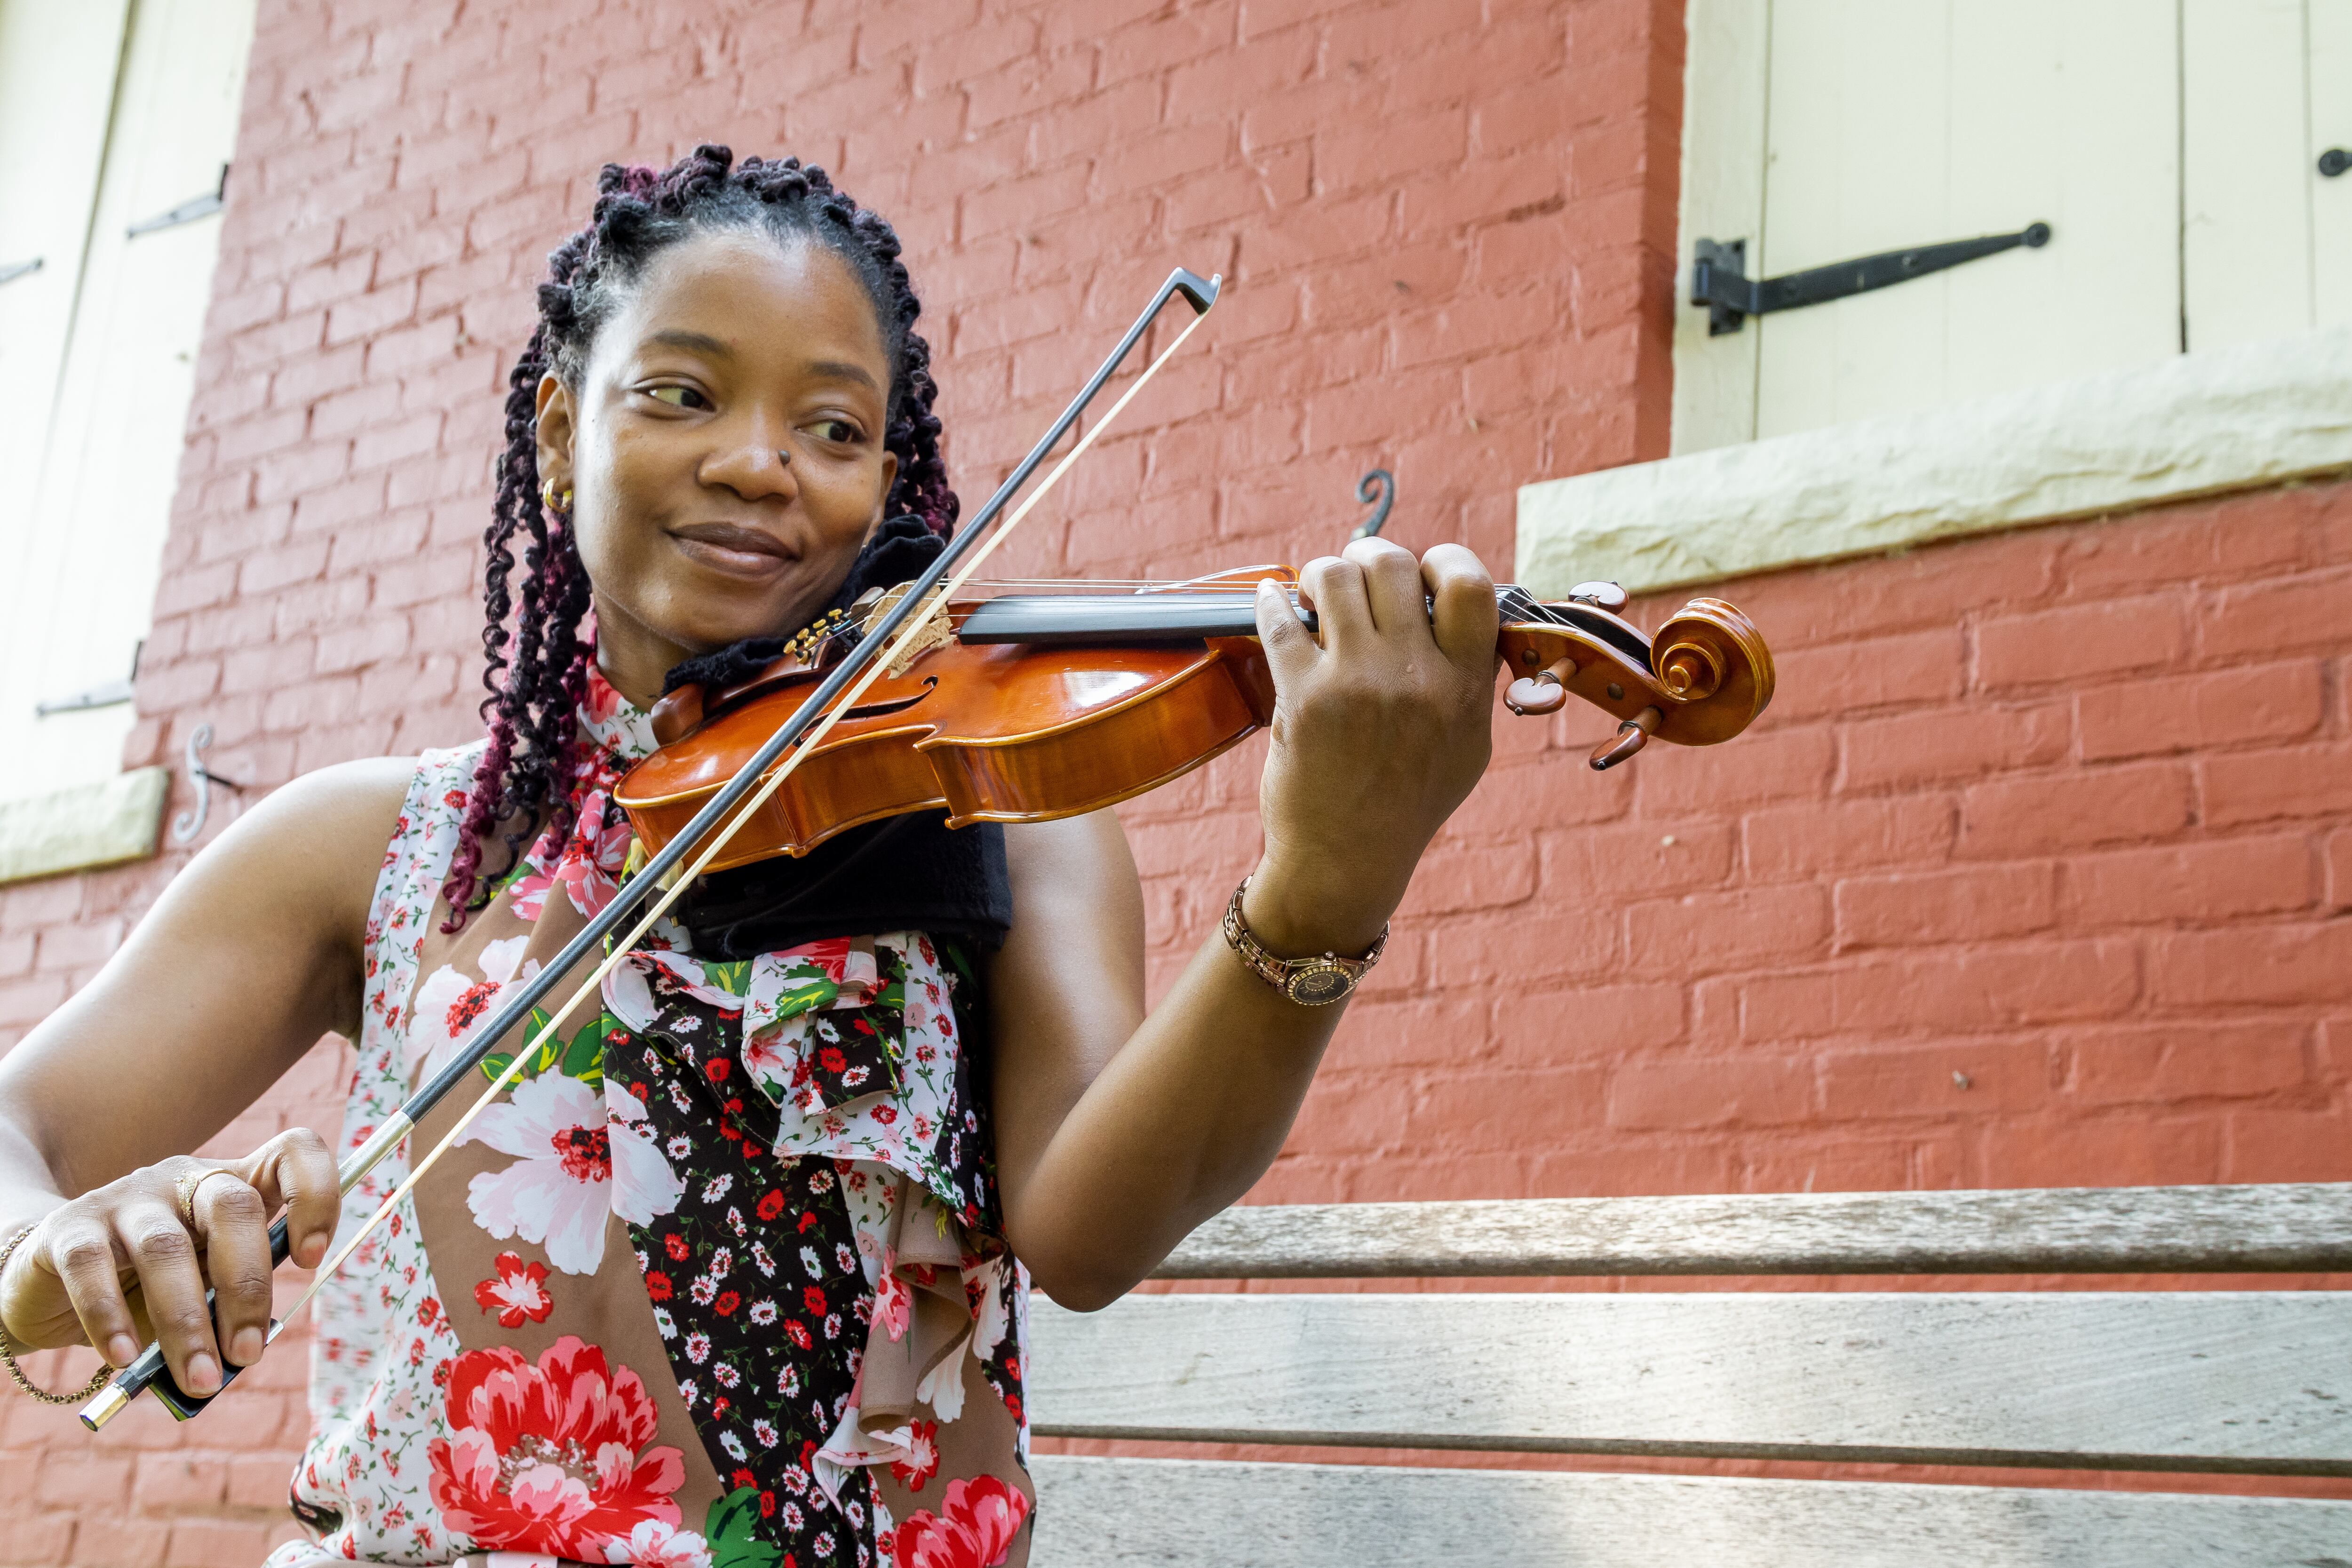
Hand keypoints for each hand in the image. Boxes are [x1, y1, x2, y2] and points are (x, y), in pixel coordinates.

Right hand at [0, 1129, 339, 1395]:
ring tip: (198, 1379)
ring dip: (187, 1322)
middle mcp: (184, 1180)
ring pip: (166, 1248)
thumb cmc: (147, 1287)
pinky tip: (125, 1359)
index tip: (311, 1260)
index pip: (292, 1154)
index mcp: (232, 1185)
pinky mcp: (69, 1229)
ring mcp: (125, 1197)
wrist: (53, 1278)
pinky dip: (111, 1319)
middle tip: (248, 1354)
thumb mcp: (202, 1290)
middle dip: (248, 1287)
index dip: (315, 1197)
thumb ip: (227, 1310)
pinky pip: (93, 1269)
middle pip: (234, 1208)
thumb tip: (242, 1358)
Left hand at [1248, 538, 1497, 955]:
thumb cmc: (1407, 803)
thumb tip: (1464, 615)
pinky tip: (1272, 599)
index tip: (1422, 573)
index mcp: (1464, 686)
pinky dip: (1271, 600)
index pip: (1471, 584)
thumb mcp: (1467, 747)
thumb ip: (1473, 681)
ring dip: (1322, 572)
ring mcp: (1357, 685)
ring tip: (1315, 590)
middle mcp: (1416, 679)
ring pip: (1336, 578)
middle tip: (1357, 572)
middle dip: (1370, 557)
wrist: (1347, 861)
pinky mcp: (1303, 698)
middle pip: (1394, 566)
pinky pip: (1281, 621)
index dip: (1444, 562)